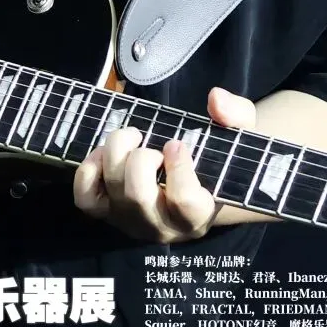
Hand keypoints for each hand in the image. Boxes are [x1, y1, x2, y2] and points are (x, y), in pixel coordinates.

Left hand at [73, 86, 256, 242]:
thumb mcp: (239, 136)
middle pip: (139, 196)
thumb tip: (216, 99)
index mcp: (199, 214)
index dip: (178, 168)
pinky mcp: (108, 213)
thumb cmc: (218, 159)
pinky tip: (105, 153)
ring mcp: (132, 222)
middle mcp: (163, 226)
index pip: (185, 201)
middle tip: (150, 143)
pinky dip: (90, 170)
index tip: (176, 143)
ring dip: (117, 155)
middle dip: (141, 159)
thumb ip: (236, 115)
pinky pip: (86, 198)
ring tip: (132, 138)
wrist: (197, 183)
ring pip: (114, 193)